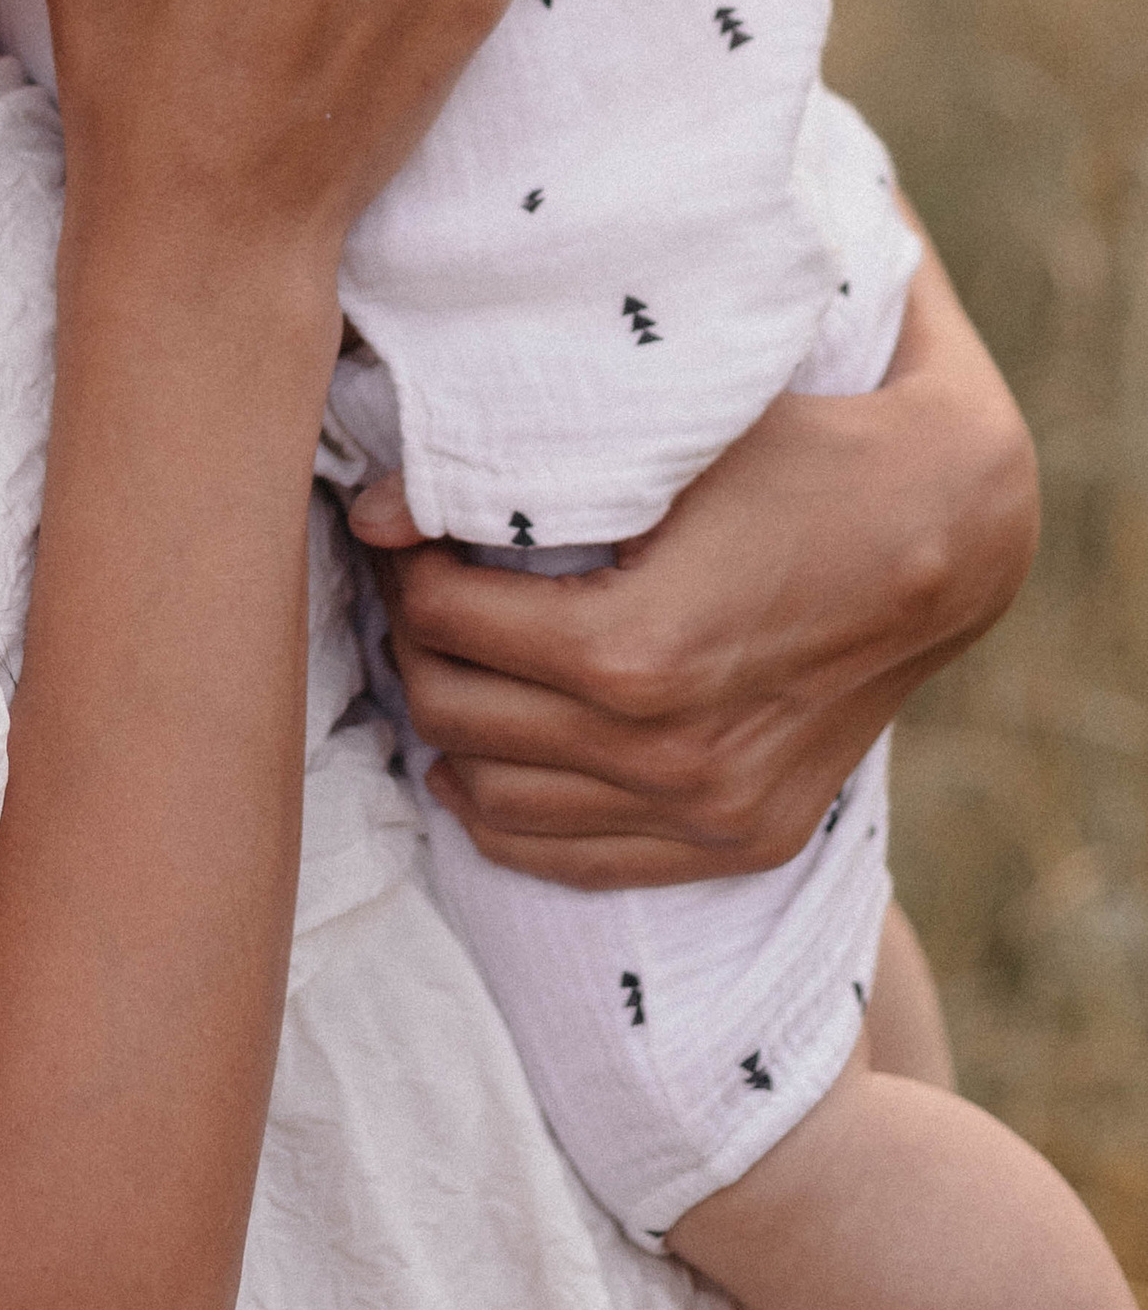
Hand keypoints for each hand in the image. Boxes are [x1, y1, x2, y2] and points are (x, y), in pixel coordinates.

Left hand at [354, 231, 1037, 884]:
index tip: (403, 530)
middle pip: (452, 713)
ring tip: (445, 663)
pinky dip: (508, 816)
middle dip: (412, 643)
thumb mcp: (656, 448)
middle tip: (413, 589)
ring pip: (493, 802)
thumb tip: (367, 512)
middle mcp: (666, 752)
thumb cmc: (796, 460)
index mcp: (633, 652)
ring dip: (447, 732)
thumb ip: (506, 484)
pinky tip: (483, 758)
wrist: (942, 533)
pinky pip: (573, 861)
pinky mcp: (740, 841)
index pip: (442, 622)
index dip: (403, 568)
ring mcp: (707, 812)